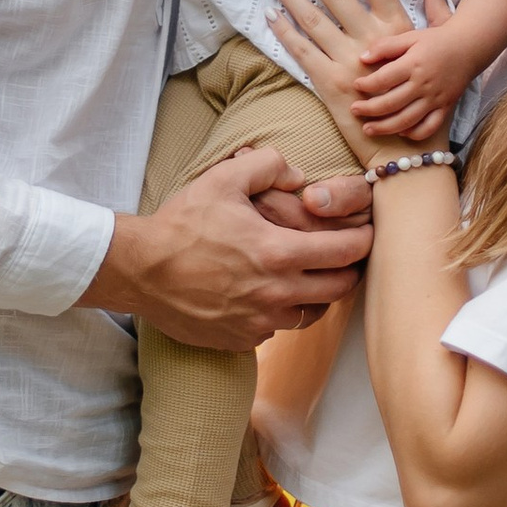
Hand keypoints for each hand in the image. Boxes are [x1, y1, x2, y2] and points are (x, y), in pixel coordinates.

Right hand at [80, 141, 372, 351]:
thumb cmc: (181, 224)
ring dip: (316, 295)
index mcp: (279, 253)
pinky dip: (279, 313)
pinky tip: (266, 295)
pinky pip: (275, 330)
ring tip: (309, 276)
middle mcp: (277, 293)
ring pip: (311, 314)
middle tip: (345, 256)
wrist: (139, 271)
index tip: (366, 232)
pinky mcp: (241, 340)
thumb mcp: (223, 179)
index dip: (364, 240)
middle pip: (340, 289)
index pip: (346, 252)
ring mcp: (260, 322)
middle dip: (350, 270)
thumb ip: (269, 165)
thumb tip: (299, 176)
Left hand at [267, 0, 456, 159]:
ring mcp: (348, 62)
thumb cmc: (423, 95)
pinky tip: (269, 13)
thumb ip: (434, 12)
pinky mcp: (330, 85)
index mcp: (397, 26)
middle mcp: (370, 40)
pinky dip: (284, 32)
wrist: (407, 145)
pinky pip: (301, 52)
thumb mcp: (431, 49)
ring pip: (312, 18)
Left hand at [346, 20, 478, 141]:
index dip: (366, 85)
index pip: (383, 79)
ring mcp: (435, 99)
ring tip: (368, 129)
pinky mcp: (445, 108)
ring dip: (385, 128)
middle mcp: (423, 84)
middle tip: (354, 110)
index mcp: (413, 64)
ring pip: (407, 120)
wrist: (469, 47)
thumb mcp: (410, 36)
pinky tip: (400, 131)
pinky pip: (429, 127)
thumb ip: (385, 46)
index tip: (356, 85)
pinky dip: (414, 133)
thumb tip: (362, 58)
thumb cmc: (436, 40)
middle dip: (369, 110)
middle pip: (391, 103)